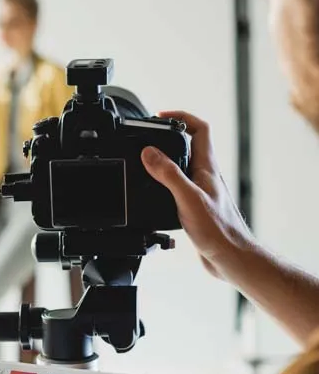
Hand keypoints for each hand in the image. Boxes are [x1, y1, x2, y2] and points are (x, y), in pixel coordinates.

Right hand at [140, 111, 255, 279]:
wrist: (229, 257)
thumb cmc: (217, 230)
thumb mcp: (187, 198)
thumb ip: (168, 174)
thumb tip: (149, 152)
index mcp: (207, 167)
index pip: (199, 129)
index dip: (180, 116)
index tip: (159, 116)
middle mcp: (205, 175)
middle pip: (189, 144)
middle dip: (167, 135)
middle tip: (147, 136)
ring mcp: (201, 190)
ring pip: (182, 165)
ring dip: (164, 159)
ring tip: (144, 160)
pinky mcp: (195, 206)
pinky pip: (177, 186)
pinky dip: (163, 183)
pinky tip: (152, 191)